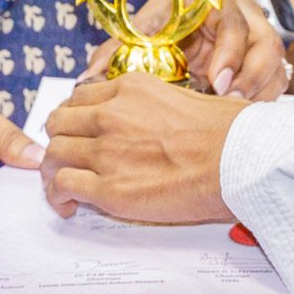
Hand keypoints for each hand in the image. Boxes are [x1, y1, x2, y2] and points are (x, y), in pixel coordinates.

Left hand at [41, 72, 244, 222]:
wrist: (239, 161)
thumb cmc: (229, 131)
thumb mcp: (187, 96)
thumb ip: (156, 106)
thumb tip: (156, 123)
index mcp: (131, 88)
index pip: (80, 98)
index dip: (75, 118)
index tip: (80, 132)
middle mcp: (111, 115)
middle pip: (59, 123)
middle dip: (60, 141)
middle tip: (69, 158)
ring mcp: (106, 151)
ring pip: (53, 154)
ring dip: (54, 171)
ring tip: (64, 187)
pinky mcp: (109, 189)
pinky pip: (63, 186)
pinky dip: (59, 196)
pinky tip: (70, 206)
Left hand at [85, 0, 293, 101]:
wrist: (206, 13)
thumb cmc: (175, 19)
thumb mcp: (150, 25)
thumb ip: (121, 48)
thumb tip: (88, 75)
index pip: (233, 22)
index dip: (227, 52)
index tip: (214, 81)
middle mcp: (245, 16)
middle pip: (262, 42)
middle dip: (248, 75)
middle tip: (228, 101)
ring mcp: (262, 39)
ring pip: (274, 63)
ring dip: (258, 90)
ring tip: (236, 114)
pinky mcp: (271, 61)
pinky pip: (278, 81)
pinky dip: (263, 99)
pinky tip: (245, 117)